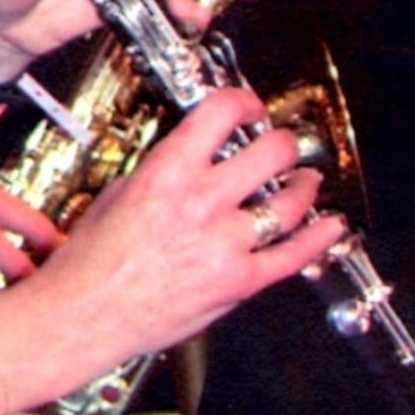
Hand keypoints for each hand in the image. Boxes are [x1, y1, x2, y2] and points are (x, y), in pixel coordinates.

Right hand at [0, 86, 334, 390]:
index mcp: (168, 173)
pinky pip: (293, 256)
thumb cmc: (90, 262)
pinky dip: (320, 238)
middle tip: (281, 143)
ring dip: (305, 185)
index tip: (249, 107)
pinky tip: (330, 226)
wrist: (83, 314)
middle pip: (270, 152)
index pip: (221, 113)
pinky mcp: (239, 282)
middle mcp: (202, 203)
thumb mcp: (119, 194)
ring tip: (307, 180)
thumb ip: (163, 172)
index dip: (244, 101)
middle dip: (282, 142)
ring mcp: (225, 243)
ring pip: (289, 202)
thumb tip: (190, 159)